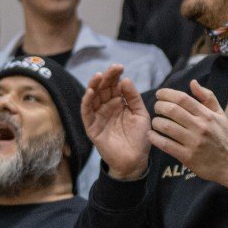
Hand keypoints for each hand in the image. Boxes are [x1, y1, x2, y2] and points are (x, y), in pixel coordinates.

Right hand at [81, 65, 151, 180]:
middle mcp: (107, 107)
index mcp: (119, 103)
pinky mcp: (92, 128)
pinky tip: (91, 92)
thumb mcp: (140, 114)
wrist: (135, 160)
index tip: (120, 67)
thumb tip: (125, 80)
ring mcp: (98, 117)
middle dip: (107, 77)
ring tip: (99, 76)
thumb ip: (133, 98)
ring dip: (94, 86)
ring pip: (93, 98)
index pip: (114, 85)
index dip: (115, 76)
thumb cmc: (140, 138)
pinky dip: (87, 101)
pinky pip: (86, 113)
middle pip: (103, 88)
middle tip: (112, 68)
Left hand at [149, 81, 227, 187]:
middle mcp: (199, 127)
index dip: (167, 93)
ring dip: (156, 122)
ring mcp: (193, 142)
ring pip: (166, 127)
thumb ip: (207, 97)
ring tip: (155, 121)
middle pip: (172, 110)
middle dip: (159, 106)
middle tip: (156, 107)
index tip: (160, 94)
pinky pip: (165, 145)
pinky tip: (151, 135)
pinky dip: (155, 138)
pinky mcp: (187, 156)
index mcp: (207, 115)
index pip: (183, 98)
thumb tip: (192, 82)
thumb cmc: (224, 137)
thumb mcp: (220, 114)